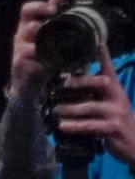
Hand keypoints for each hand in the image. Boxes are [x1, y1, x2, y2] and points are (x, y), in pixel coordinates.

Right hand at [7, 0, 63, 104]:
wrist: (25, 85)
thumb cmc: (37, 59)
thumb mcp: (43, 38)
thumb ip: (50, 18)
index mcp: (26, 27)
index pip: (27, 10)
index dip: (39, 6)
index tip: (54, 7)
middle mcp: (20, 36)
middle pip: (29, 25)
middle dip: (44, 25)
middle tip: (58, 27)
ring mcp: (19, 51)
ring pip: (33, 43)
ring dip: (47, 45)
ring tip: (61, 49)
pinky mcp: (21, 65)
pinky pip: (35, 61)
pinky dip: (47, 62)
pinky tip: (57, 64)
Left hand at [55, 46, 134, 165]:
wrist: (134, 142)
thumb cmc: (116, 117)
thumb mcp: (109, 99)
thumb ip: (95, 89)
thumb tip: (69, 79)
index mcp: (115, 87)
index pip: (109, 67)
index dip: (104, 54)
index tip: (98, 42)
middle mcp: (117, 96)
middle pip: (101, 82)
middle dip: (80, 81)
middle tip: (63, 83)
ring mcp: (117, 112)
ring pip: (91, 106)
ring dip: (71, 108)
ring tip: (56, 109)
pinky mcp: (114, 128)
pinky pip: (91, 125)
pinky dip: (76, 126)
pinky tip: (63, 126)